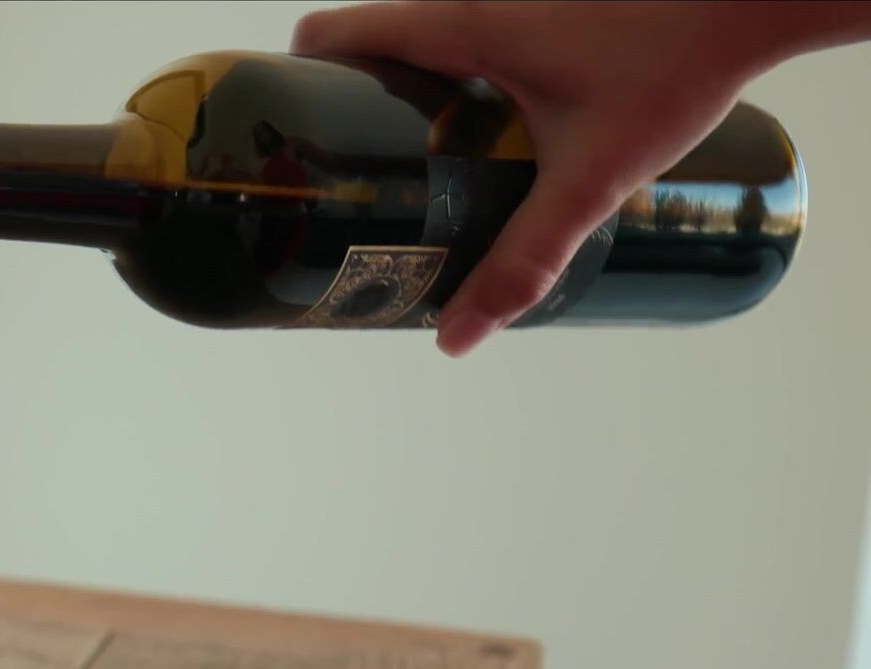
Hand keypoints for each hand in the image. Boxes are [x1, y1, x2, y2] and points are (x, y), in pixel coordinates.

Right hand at [293, 1, 776, 354]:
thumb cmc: (681, 60)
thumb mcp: (592, 176)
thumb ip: (526, 257)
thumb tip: (460, 334)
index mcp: (457, 25)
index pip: (330, 33)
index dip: (291, 82)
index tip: (290, 137)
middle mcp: (468, 2)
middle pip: (362, 45)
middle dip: (342, 108)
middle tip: (347, 176)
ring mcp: (501, 4)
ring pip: (412, 45)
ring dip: (394, 98)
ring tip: (403, 170)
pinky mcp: (535, 12)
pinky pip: (459, 43)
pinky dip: (443, 83)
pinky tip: (474, 138)